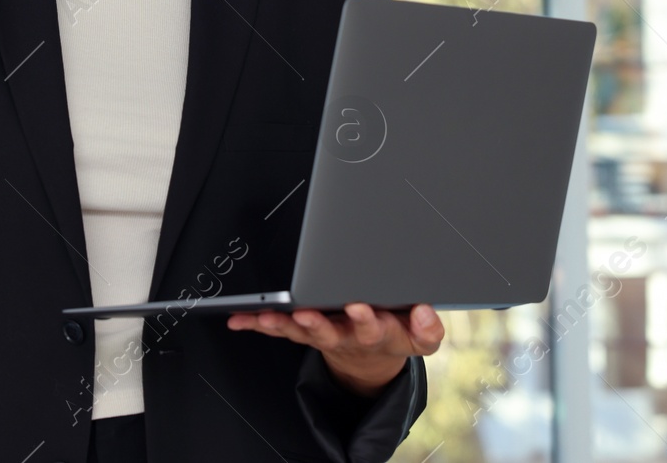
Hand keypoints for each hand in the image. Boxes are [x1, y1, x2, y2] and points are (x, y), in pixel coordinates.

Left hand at [227, 303, 443, 395]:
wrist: (371, 359)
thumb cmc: (394, 336)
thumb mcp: (420, 339)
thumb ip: (427, 328)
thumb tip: (425, 313)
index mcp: (375, 333)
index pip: (372, 328)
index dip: (365, 319)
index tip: (359, 306)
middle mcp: (344, 336)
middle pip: (329, 332)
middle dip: (317, 323)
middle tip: (305, 314)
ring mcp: (321, 335)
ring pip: (299, 331)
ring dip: (282, 324)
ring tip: (266, 316)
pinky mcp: (303, 332)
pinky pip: (278, 329)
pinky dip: (257, 324)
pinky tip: (239, 319)